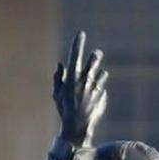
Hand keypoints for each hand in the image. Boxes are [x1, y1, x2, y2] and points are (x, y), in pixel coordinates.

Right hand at [52, 31, 108, 152]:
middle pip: (93, 60)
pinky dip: (98, 90)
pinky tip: (93, 96)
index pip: (74, 55)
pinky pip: (101, 88)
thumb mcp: (56, 93)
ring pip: (102, 74)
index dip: (78, 43)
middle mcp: (85, 79)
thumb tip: (60, 65)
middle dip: (95, 56)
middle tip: (97, 54)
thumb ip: (58, 78)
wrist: (77, 125)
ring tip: (97, 78)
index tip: (81, 33)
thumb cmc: (64, 109)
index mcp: (72, 76)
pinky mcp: (102, 95)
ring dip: (99, 75)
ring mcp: (95, 87)